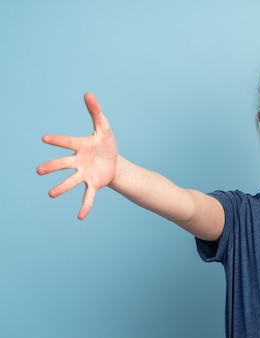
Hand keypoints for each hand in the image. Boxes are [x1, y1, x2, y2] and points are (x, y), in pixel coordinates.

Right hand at [37, 93, 117, 219]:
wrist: (115, 163)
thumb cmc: (106, 144)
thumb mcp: (104, 128)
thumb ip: (96, 111)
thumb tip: (88, 93)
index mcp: (80, 146)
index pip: (67, 142)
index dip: (57, 140)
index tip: (45, 138)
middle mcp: (78, 161)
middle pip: (63, 164)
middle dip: (52, 167)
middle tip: (39, 171)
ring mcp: (84, 174)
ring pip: (71, 181)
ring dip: (61, 188)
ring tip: (51, 194)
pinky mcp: (93, 184)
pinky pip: (88, 196)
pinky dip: (85, 206)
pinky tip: (81, 216)